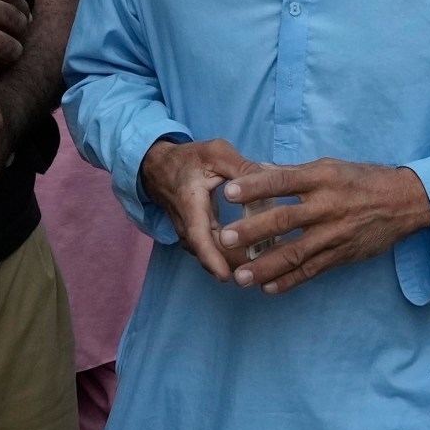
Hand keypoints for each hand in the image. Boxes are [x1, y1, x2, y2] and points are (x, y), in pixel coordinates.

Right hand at [139, 138, 265, 281]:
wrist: (159, 167)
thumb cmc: (189, 159)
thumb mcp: (217, 153)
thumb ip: (242, 168)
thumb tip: (270, 182)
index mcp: (190, 203)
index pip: (197, 235)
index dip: (210, 257)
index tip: (225, 276)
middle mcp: (186, 224)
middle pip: (208, 253)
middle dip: (233, 264)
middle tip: (263, 270)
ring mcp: (188, 233)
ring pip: (210, 255)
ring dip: (232, 262)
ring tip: (261, 267)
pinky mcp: (195, 237)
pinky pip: (210, 251)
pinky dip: (228, 257)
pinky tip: (252, 256)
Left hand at [215, 159, 429, 293]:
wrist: (405, 202)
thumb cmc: (362, 180)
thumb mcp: (329, 167)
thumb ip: (293, 173)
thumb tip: (257, 171)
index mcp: (321, 178)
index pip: (282, 181)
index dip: (255, 187)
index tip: (229, 192)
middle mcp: (327, 206)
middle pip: (285, 220)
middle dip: (252, 231)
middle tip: (224, 239)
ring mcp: (334, 234)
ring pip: (295, 253)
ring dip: (265, 266)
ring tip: (240, 277)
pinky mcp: (342, 255)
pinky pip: (312, 271)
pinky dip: (289, 281)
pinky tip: (268, 289)